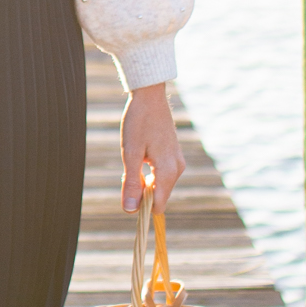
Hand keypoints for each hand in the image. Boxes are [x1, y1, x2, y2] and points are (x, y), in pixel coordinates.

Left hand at [120, 82, 183, 213]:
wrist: (150, 96)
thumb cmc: (138, 122)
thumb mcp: (130, 154)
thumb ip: (131, 183)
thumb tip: (130, 210)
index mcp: (168, 171)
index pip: (158, 206)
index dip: (141, 204)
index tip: (127, 188)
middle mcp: (177, 169)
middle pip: (158, 196)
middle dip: (141, 190)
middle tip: (129, 166)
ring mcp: (178, 162)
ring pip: (159, 185)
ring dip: (144, 179)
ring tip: (135, 156)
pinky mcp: (175, 156)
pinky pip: (162, 174)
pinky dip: (149, 171)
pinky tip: (141, 154)